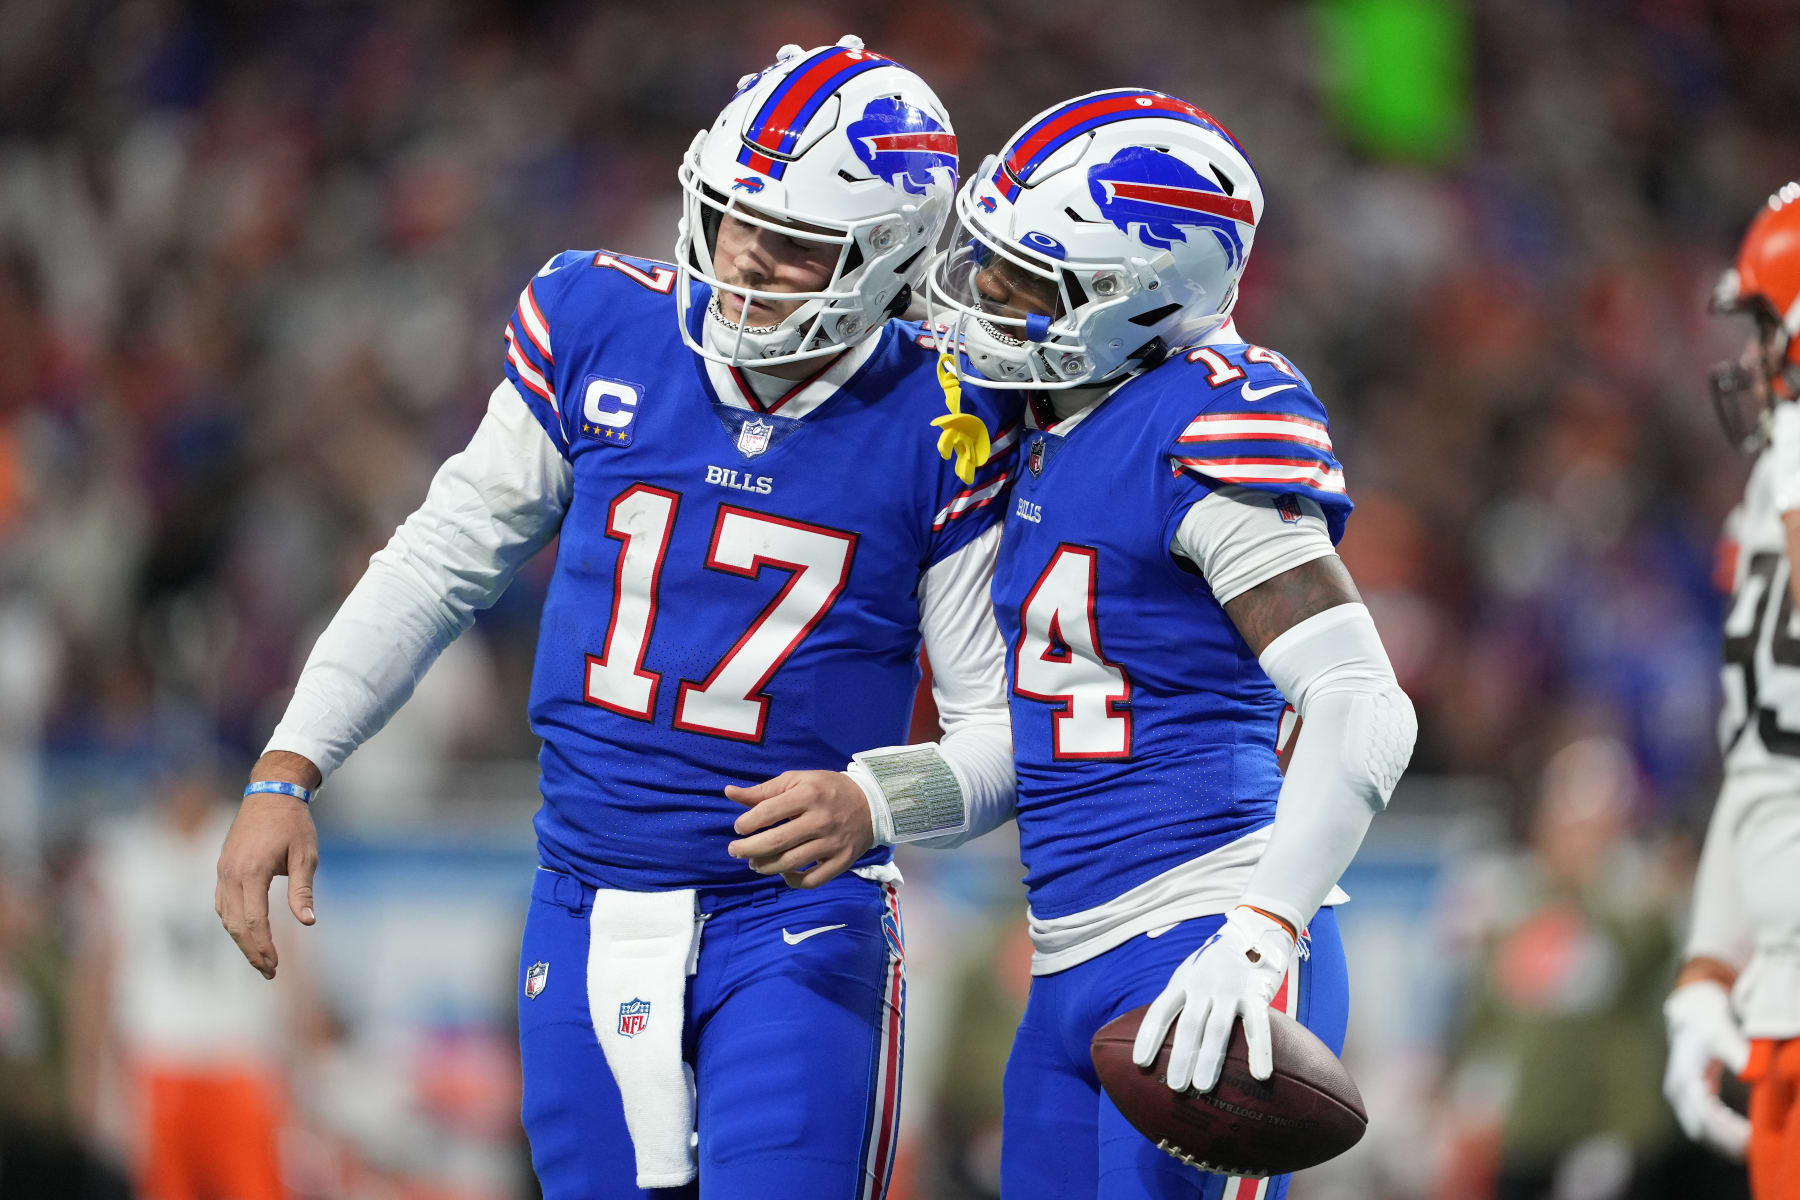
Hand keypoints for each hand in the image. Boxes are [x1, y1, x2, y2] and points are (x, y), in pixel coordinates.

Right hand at [215, 759, 320, 978]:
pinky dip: (234, 923)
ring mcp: (223, 871)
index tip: (276, 966)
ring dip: (241, 940)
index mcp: (251, 871)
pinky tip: (248, 934)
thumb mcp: (305, 855)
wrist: (270, 793)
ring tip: (261, 959)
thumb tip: (308, 921)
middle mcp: (231, 874)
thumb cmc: (293, 823)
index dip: (263, 947)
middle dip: (251, 951)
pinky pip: (223, 904)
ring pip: (226, 917)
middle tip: (270, 972)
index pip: (254, 920)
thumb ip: (302, 889)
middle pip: (236, 925)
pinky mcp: (222, 869)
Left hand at [725, 770, 873, 888]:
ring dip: (765, 867)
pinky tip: (782, 873)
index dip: (746, 823)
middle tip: (735, 851)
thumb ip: (763, 790)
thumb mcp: (797, 780)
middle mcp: (820, 820)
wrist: (872, 803)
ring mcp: (832, 843)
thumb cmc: (827, 789)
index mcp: (808, 795)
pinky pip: (811, 881)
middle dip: (747, 849)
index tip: (739, 828)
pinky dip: (792, 881)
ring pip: (790, 863)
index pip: (768, 812)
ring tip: (754, 863)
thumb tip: (729, 793)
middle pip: (776, 842)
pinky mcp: (841, 862)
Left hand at [1131, 907, 1293, 1092]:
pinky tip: (1260, 1074)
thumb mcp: (1189, 973)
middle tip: (1175, 1087)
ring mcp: (1230, 989)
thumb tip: (1158, 1038)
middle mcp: (1203, 984)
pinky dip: (1260, 1051)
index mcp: (1182, 981)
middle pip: (1189, 1024)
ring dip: (1210, 1059)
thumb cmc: (1214, 963)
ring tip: (1202, 1087)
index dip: (1148, 1037)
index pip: (1160, 1011)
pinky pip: (1258, 1025)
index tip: (1140, 1063)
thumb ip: (1178, 999)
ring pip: (1218, 1028)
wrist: (1252, 931)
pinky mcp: (1256, 994)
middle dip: (1181, 1056)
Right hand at [1663, 978, 1750, 1157]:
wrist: (1692, 1008)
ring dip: (1724, 1140)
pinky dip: (1722, 1131)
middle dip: (1726, 1142)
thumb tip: (1754, 1076)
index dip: (1726, 1131)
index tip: (1751, 1137)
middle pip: (1699, 1129)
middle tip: (1755, 1147)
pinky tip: (1743, 1131)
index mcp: (1683, 1076)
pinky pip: (1704, 1121)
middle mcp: (1678, 1089)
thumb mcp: (1722, 1033)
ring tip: (1751, 1144)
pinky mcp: (1692, 1094)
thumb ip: (1738, 1053)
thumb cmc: (1707, 1018)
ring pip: (1700, 1129)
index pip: (1702, 1115)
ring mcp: (1683, 1093)